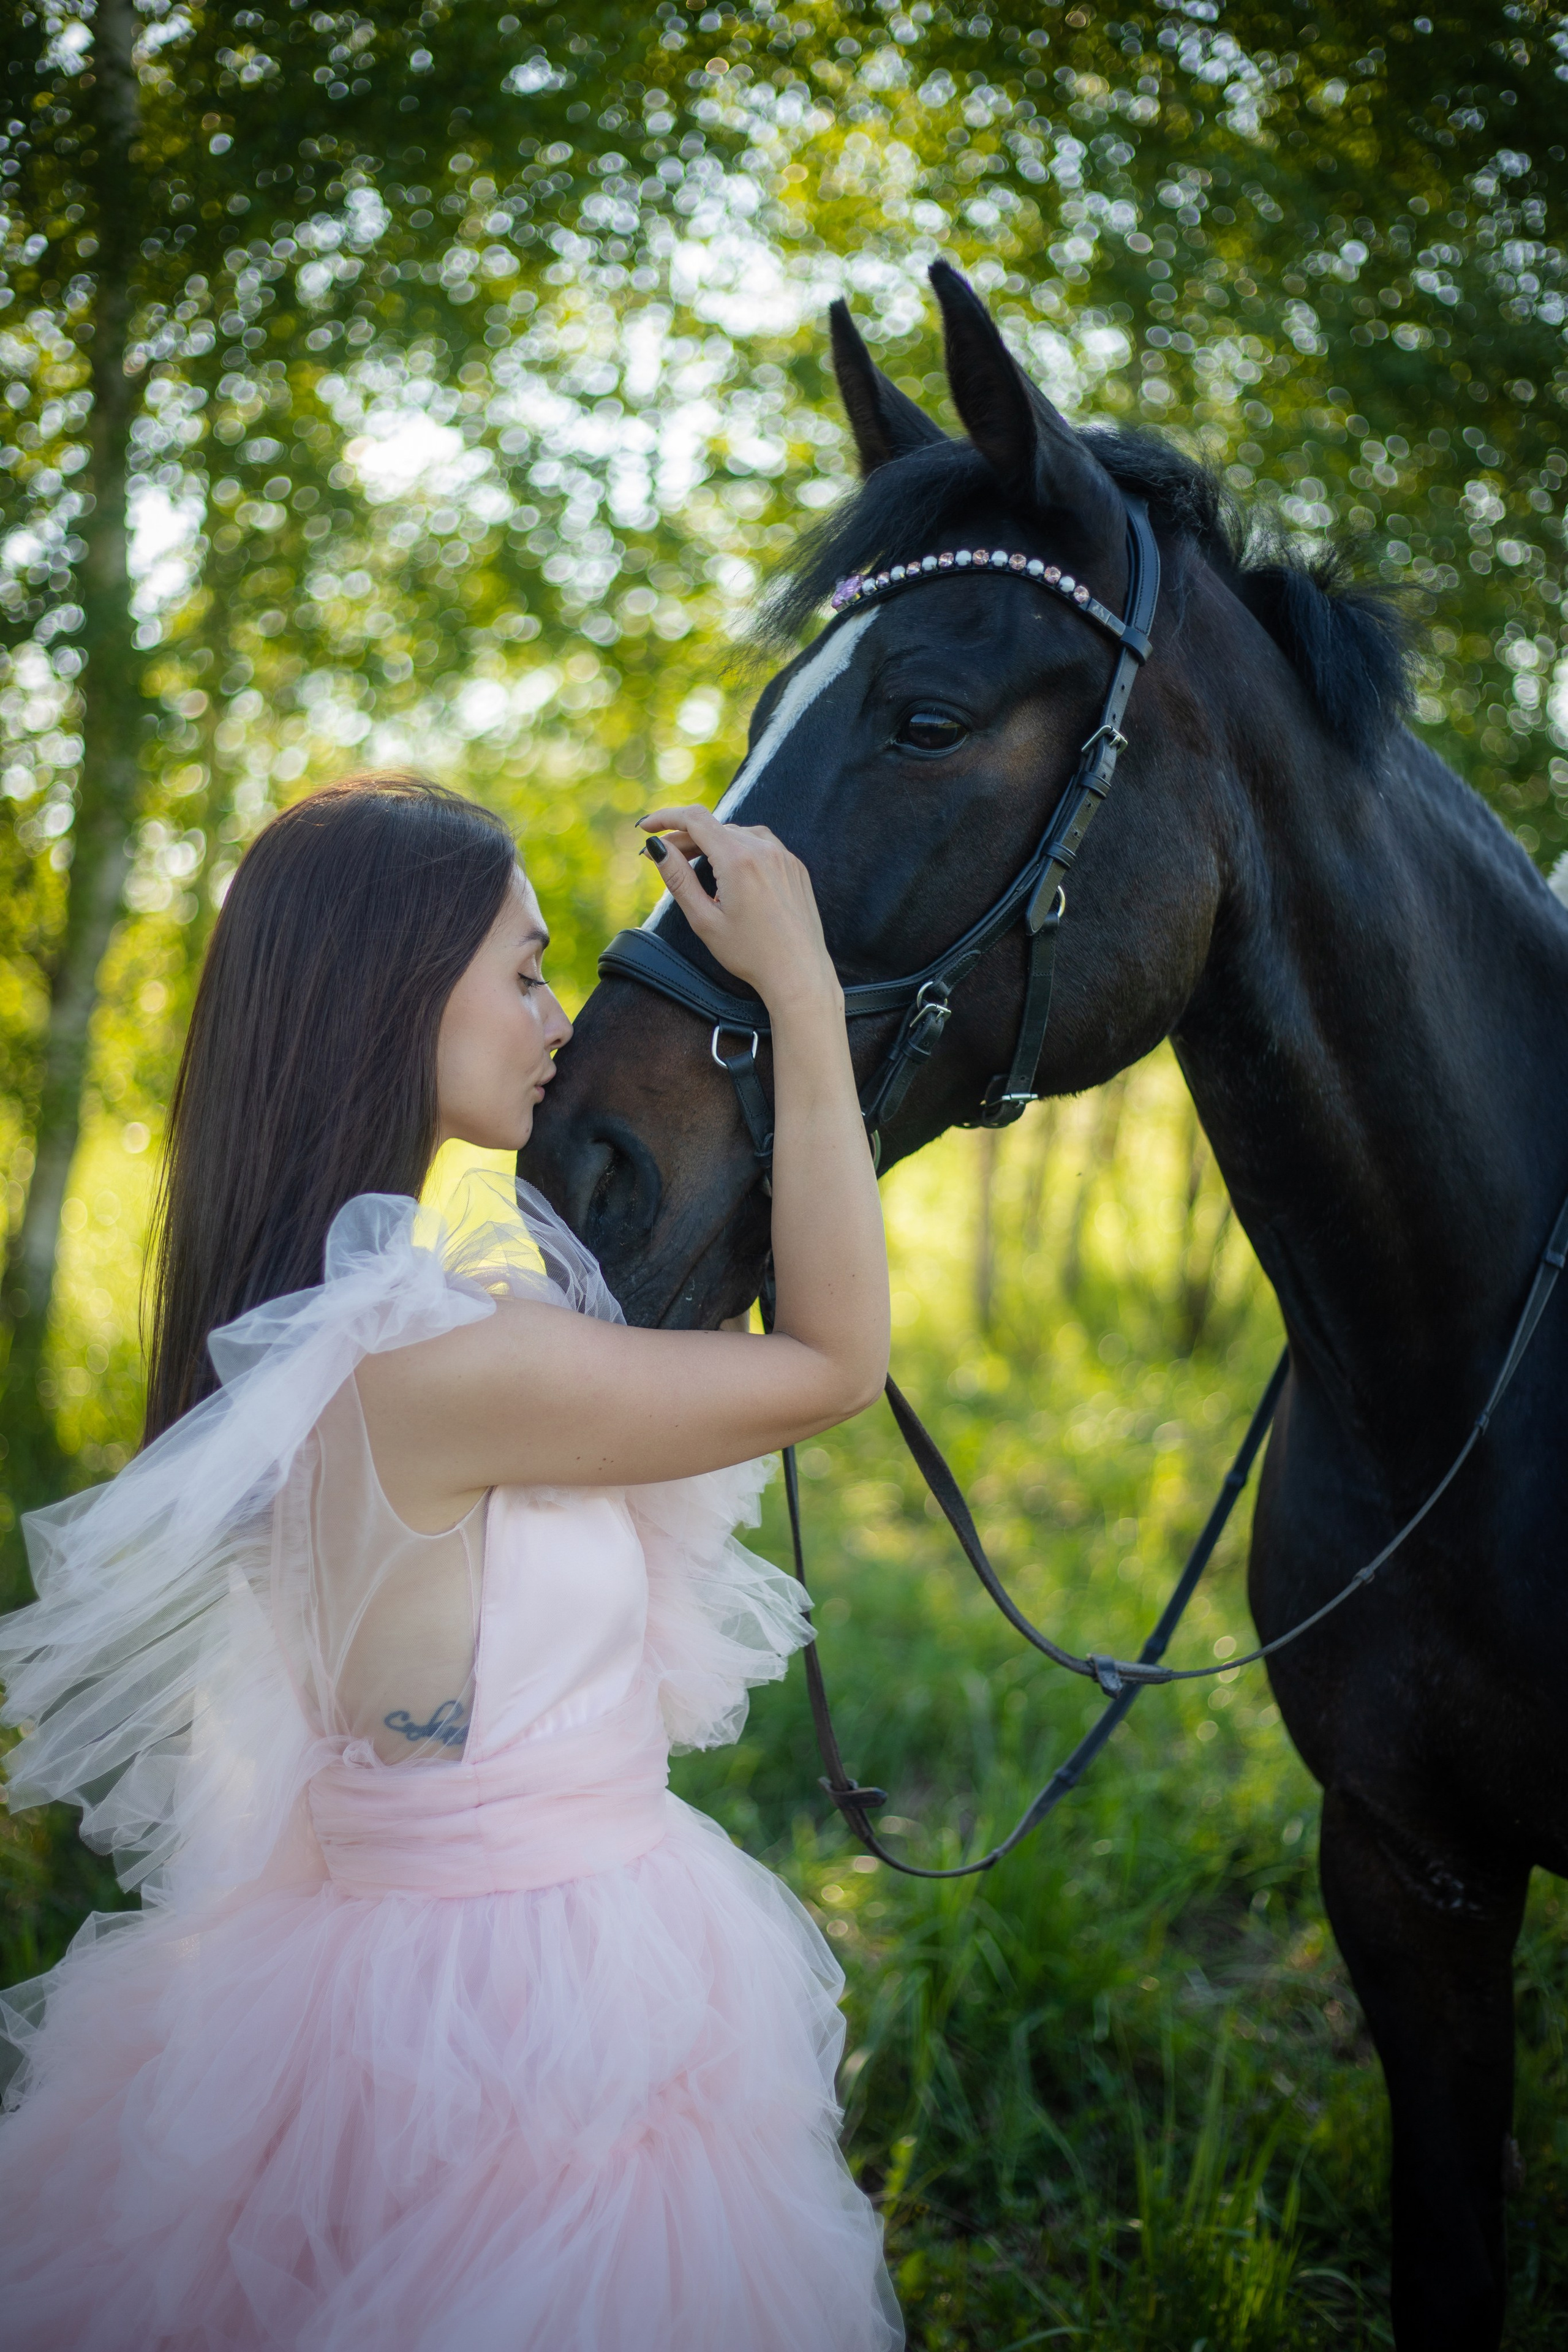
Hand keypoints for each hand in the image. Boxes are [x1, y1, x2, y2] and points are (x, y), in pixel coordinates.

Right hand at [638, 805, 840, 1013]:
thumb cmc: (750, 953)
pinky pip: (760, 845)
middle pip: (714, 828)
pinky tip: (728, 871)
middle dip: (685, 838)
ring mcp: (783, 856)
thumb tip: (657, 848)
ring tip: (694, 863)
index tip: (645, 827)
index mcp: (738, 860)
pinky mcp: (794, 866)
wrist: (798, 974)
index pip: (694, 820)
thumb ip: (678, 879)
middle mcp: (763, 849)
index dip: (665, 818)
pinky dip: (738, 849)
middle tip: (663, 857)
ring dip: (711, 842)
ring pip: (737, 834)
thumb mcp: (704, 920)